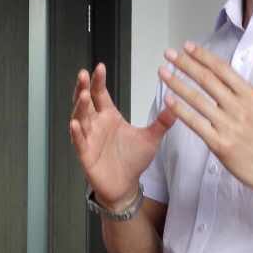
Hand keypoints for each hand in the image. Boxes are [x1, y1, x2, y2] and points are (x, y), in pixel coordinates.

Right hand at [69, 62, 174, 208]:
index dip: (99, 81)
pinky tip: (75, 124)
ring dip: (80, 107)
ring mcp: (89, 139)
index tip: (100, 67)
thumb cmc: (134, 160)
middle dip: (83, 88)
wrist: (126, 185)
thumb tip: (176, 105)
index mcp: (109, 116)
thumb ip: (162, 122)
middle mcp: (96, 124)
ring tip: (82, 94)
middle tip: (83, 74)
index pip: (101, 94)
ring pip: (80, 119)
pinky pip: (79, 142)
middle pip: (86, 102)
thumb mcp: (151, 138)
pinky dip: (76, 133)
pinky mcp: (86, 155)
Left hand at [158, 42, 252, 201]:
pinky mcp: (221, 145)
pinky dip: (181, 111)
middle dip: (185, 64)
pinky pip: (196, 124)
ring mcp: (229, 126)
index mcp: (252, 96)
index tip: (187, 47)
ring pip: (198, 100)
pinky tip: (169, 100)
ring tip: (162, 73)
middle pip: (207, 80)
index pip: (223, 70)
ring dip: (177, 84)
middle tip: (168, 54)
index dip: (203, 56)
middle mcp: (239, 108)